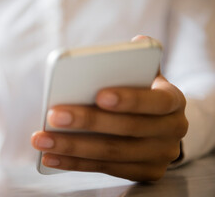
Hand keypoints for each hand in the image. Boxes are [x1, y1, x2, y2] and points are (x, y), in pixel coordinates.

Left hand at [31, 38, 187, 181]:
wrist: (161, 126)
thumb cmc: (143, 94)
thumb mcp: (145, 77)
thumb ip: (138, 64)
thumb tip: (134, 42)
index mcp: (174, 102)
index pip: (156, 102)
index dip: (129, 99)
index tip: (98, 95)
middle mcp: (172, 131)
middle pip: (128, 129)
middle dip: (88, 122)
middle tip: (54, 115)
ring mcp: (159, 156)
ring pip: (111, 153)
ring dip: (72, 146)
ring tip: (42, 139)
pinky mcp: (145, 173)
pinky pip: (104, 169)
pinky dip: (75, 163)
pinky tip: (50, 157)